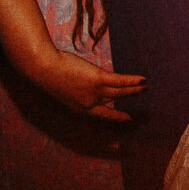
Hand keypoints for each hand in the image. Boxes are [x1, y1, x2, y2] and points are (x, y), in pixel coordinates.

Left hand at [28, 49, 146, 122]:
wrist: (43, 67)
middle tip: (140, 111)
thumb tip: (86, 81)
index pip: (102, 115)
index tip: (127, 121)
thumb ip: (77, 88)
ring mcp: (94, 92)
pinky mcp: (98, 79)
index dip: (115, 118)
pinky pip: (120, 81)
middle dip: (128, 105)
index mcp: (80, 108)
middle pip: (114, 103)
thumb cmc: (49, 73)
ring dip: (135, 90)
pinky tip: (143, 80)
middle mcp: (89, 103)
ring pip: (120, 92)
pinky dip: (133, 81)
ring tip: (146, 87)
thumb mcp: (63, 86)